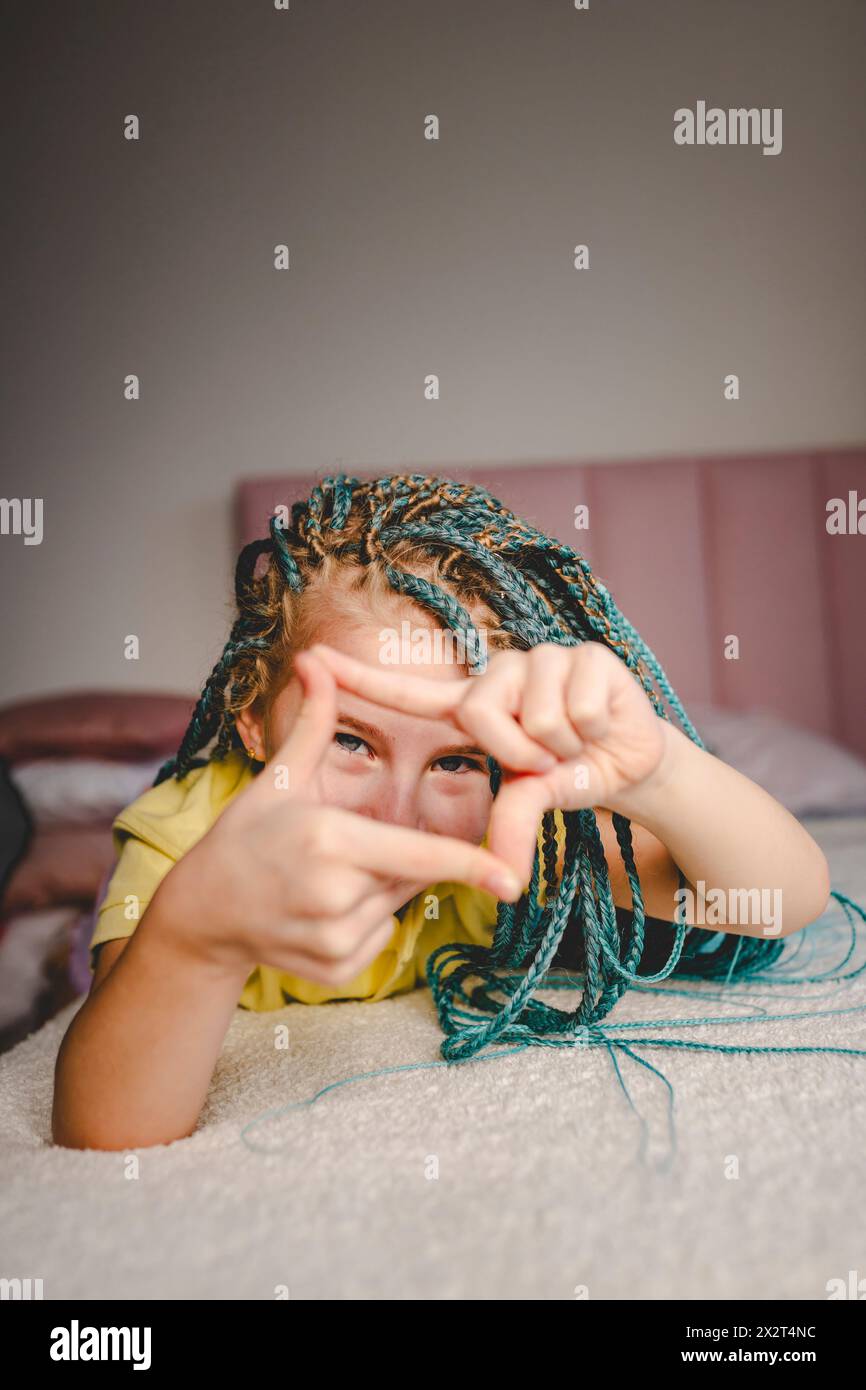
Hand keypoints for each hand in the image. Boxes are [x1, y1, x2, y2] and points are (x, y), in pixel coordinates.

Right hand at [160, 649, 524, 987]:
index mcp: (329, 842)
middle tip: (349, 846)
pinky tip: (322, 908)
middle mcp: (336, 897)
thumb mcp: (278, 778)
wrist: (202, 913)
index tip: (512, 879)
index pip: (419, 856)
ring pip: (396, 907)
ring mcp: (336, 942)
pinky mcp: (337, 971)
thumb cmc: (244, 837)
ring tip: (326, 877)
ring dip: (381, 889)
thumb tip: (314, 658)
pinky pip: (381, 938)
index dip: (470, 865)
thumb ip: (314, 721)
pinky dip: (365, 920)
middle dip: (398, 856)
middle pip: (410, 876)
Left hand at [309, 640, 669, 889]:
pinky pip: (580, 707)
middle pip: (482, 714)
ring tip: (577, 741)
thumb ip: (512, 825)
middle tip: (549, 759)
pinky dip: (594, 730)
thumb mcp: (534, 800)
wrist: (635, 759)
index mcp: (475, 705)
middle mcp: (502, 673)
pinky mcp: (588, 656)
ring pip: (535, 715)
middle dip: (521, 752)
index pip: (407, 691)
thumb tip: (508, 881)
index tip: (306, 659)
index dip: (358, 679)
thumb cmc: (571, 774)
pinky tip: (600, 724)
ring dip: (564, 744)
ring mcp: (545, 658)